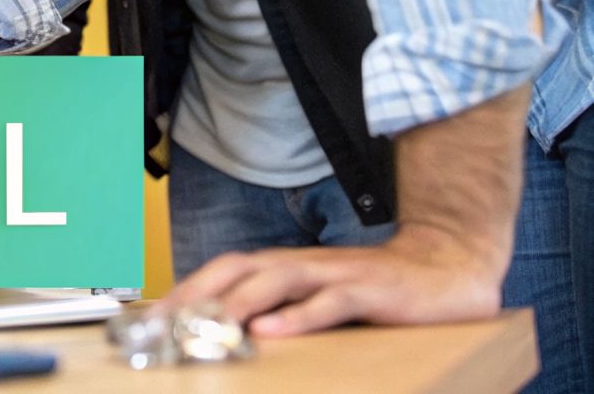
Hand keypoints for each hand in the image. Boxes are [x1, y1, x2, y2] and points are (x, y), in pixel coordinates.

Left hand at [161, 224, 503, 336]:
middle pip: (235, 270)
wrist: (448, 265)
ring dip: (237, 304)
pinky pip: (330, 302)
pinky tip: (273, 333)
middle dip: (195, 294)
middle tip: (162, 323)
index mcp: (284, 266)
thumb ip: (277, 310)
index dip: (184, 291)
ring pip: (275, 282)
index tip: (149, 318)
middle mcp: (301, 264)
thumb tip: (226, 334)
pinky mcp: (371, 290)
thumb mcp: (316, 298)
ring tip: (206, 326)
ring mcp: (335, 274)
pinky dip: (299, 316)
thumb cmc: (373, 288)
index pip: (221, 272)